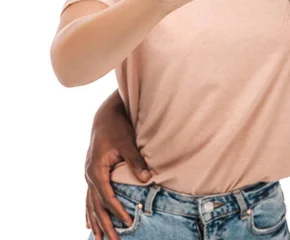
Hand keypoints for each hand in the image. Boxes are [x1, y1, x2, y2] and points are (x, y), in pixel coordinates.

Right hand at [85, 94, 150, 239]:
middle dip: (104, 224)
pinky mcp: (92, 173)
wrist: (105, 116)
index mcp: (96, 170)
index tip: (128, 223)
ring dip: (95, 222)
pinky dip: (89, 211)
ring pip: (90, 204)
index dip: (117, 211)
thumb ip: (136, 161)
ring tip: (97, 239)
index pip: (107, 197)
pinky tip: (89, 222)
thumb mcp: (128, 143)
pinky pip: (89, 197)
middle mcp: (89, 175)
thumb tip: (147, 178)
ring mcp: (88, 175)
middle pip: (96, 205)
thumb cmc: (117, 128)